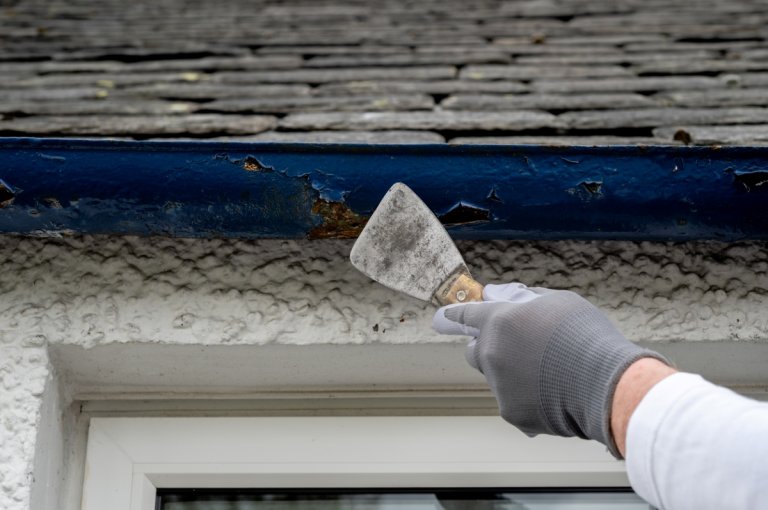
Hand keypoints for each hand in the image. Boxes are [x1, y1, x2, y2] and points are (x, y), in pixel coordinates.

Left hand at [433, 283, 667, 457]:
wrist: (608, 385)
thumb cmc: (587, 337)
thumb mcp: (559, 302)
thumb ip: (523, 300)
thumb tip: (500, 296)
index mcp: (500, 320)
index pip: (466, 315)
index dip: (452, 316)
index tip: (439, 319)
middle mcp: (491, 352)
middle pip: (474, 351)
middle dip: (487, 349)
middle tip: (516, 351)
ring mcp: (498, 384)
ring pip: (497, 377)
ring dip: (513, 374)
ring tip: (551, 374)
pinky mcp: (510, 411)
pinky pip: (513, 400)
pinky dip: (528, 398)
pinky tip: (554, 394)